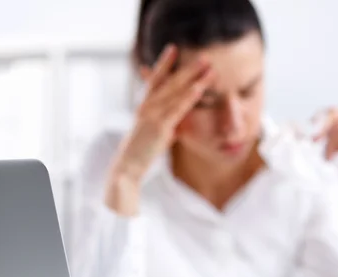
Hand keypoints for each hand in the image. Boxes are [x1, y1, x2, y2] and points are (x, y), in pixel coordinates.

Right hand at [106, 45, 213, 214]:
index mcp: (145, 106)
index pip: (155, 80)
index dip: (164, 64)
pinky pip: (176, 109)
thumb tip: (174, 126)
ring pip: (176, 92)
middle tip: (205, 57)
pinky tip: (199, 88)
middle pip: (170, 82)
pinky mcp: (159, 127)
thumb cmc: (141, 152)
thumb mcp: (154, 134)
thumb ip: (165, 125)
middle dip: (188, 69)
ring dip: (194, 79)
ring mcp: (152, 115)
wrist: (128, 166)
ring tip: (209, 68)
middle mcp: (147, 106)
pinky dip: (188, 98)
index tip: (173, 49)